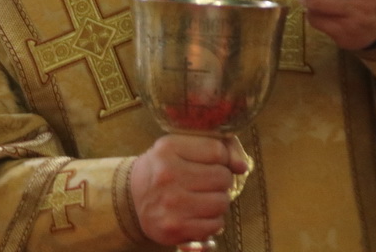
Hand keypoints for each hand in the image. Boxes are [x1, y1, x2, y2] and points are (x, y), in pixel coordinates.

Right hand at [130, 134, 247, 245]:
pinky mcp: (175, 228)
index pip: (217, 150)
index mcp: (169, 148)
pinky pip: (215, 224)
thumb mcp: (182, 147)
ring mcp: (171, 203)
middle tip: (205, 182)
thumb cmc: (165, 168)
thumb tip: (242, 166)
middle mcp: (167, 174)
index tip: (212, 162)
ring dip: (218, 201)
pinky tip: (198, 214)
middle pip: (223, 177)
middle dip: (220, 180)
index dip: (222, 157)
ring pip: (222, 202)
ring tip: (202, 199)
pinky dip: (212, 221)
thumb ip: (217, 147)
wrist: (133, 198)